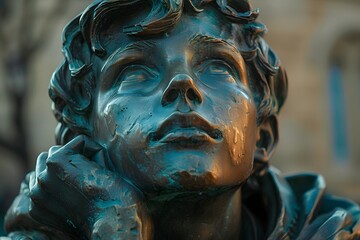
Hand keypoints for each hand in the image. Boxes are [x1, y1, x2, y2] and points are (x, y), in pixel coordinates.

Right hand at [28, 135, 152, 238]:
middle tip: (91, 178)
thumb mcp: (75, 205)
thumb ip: (62, 189)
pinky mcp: (57, 162)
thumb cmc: (102, 213)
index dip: (68, 172)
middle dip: (71, 161)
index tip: (85, 185)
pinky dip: (96, 150)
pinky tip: (101, 169)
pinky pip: (80, 142)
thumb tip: (65, 164)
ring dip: (83, 156)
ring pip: (63, 149)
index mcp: (36, 205)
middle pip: (49, 158)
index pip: (43, 173)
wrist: (113, 218)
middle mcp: (35, 191)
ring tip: (96, 175)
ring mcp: (44, 176)